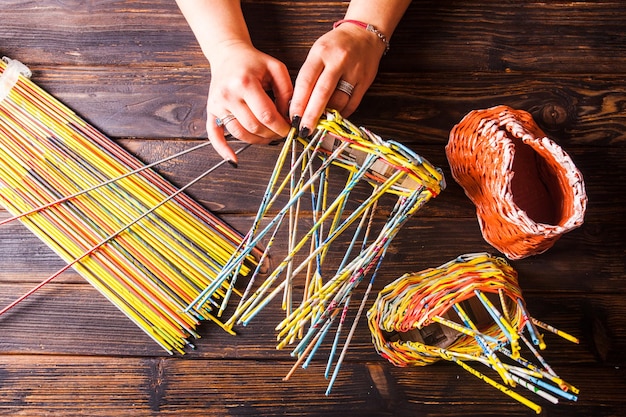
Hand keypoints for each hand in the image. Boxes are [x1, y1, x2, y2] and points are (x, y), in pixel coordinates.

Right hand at [206, 41, 292, 161]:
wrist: (227, 53)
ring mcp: (217, 104)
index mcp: (245, 83)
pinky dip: (223, 150)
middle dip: (272, 134)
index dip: (281, 127)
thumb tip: (290, 118)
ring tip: (269, 137)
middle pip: (253, 126)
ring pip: (240, 133)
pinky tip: (234, 160)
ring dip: (257, 140)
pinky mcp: (211, 110)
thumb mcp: (276, 69)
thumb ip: (287, 92)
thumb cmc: (254, 61)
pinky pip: (214, 134)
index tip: (290, 129)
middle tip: (282, 133)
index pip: (266, 115)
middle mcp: (228, 95)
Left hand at [289, 23, 385, 135]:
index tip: (293, 118)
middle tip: (304, 129)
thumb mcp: (317, 52)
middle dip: (311, 115)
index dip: (298, 103)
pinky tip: (333, 117)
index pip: (306, 81)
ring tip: (318, 124)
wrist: (364, 33)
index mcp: (321, 52)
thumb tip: (300, 105)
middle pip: (322, 93)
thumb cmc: (336, 45)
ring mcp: (354, 71)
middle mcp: (338, 61)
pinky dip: (341, 114)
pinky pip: (352, 104)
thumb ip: (309, 76)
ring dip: (326, 116)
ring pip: (339, 102)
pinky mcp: (365, 81)